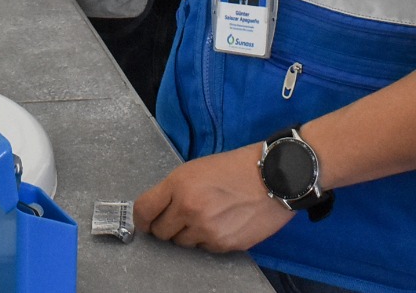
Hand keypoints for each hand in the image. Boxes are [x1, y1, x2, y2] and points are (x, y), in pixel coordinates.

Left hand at [133, 146, 293, 252]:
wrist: (273, 176)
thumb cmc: (235, 168)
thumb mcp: (196, 168)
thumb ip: (174, 190)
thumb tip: (156, 212)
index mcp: (179, 185)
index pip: (143, 210)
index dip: (141, 218)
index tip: (145, 221)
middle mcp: (189, 209)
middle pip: (160, 232)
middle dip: (167, 226)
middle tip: (181, 216)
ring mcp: (206, 229)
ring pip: (182, 243)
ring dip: (188, 233)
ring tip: (207, 216)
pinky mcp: (223, 244)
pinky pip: (204, 248)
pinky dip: (208, 239)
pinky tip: (222, 222)